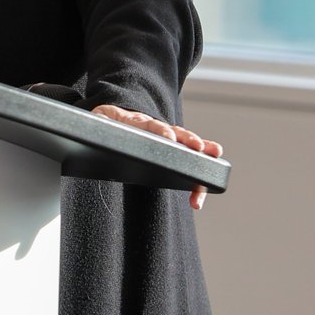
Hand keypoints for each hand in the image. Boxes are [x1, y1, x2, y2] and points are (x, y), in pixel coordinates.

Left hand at [91, 104, 222, 211]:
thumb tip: (99, 121)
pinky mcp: (172, 154)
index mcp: (138, 122)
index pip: (151, 126)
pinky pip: (187, 165)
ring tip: (215, 157)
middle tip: (200, 148)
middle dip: (189, 141)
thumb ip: (100, 122)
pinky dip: (196, 180)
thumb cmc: (108, 123)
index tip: (170, 139)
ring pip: (187, 147)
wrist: (115, 118)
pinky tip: (198, 196)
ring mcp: (168, 141)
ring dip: (202, 154)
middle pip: (177, 134)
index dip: (161, 132)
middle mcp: (158, 130)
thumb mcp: (100, 120)